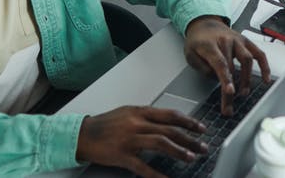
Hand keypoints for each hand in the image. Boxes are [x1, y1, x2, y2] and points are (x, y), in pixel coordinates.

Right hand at [76, 106, 207, 177]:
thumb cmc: (105, 124)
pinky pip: (142, 166)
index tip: (201, 128)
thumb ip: (147, 116)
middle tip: (203, 146)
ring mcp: (129, 139)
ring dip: (179, 151)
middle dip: (189, 138)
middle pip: (169, 129)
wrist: (82, 135)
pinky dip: (156, 174)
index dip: (189, 122)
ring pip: (160, 143)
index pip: (170, 115)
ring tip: (191, 157)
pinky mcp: (122, 155)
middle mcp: (137, 123)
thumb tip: (169, 121)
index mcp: (140, 112)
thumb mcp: (128, 112)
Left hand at [183, 16, 270, 115]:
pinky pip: (259, 54)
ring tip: (243, 93)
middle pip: (233, 67)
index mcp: (210, 44)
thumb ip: (203, 68)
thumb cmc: (198, 41)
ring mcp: (238, 40)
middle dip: (233, 88)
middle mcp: (226, 41)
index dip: (226, 79)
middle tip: (229, 106)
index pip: (220, 63)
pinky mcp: (246, 42)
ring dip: (247, 79)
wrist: (204, 23)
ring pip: (248, 60)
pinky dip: (264, 67)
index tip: (230, 92)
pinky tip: (265, 79)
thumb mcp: (190, 55)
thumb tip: (217, 79)